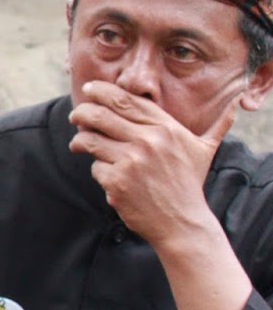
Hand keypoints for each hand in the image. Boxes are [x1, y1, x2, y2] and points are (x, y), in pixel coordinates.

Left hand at [68, 81, 227, 248]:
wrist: (181, 221)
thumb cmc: (189, 184)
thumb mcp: (203, 151)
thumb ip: (216, 127)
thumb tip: (235, 108)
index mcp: (166, 128)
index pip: (127, 100)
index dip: (103, 91)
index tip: (90, 88)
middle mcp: (149, 140)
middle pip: (102, 114)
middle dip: (82, 112)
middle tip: (75, 115)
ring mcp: (132, 160)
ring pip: (90, 140)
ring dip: (80, 141)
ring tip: (79, 144)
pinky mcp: (117, 181)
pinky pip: (94, 167)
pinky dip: (97, 170)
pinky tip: (106, 175)